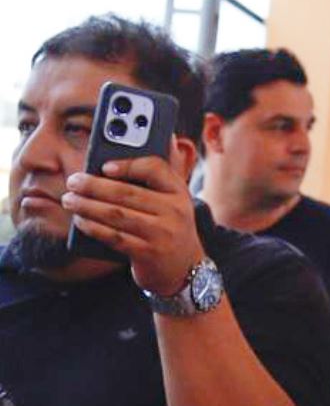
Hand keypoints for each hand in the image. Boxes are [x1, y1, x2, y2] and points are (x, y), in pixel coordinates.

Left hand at [62, 145, 204, 296]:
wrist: (184, 268)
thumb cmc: (169, 226)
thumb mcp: (174, 200)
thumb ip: (162, 174)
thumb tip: (160, 138)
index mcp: (179, 192)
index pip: (156, 169)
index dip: (128, 165)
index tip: (104, 166)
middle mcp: (174, 211)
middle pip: (127, 192)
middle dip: (94, 186)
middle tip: (73, 182)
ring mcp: (162, 234)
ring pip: (116, 214)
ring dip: (87, 206)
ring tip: (69, 200)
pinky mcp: (148, 253)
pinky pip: (114, 237)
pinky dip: (93, 227)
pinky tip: (80, 221)